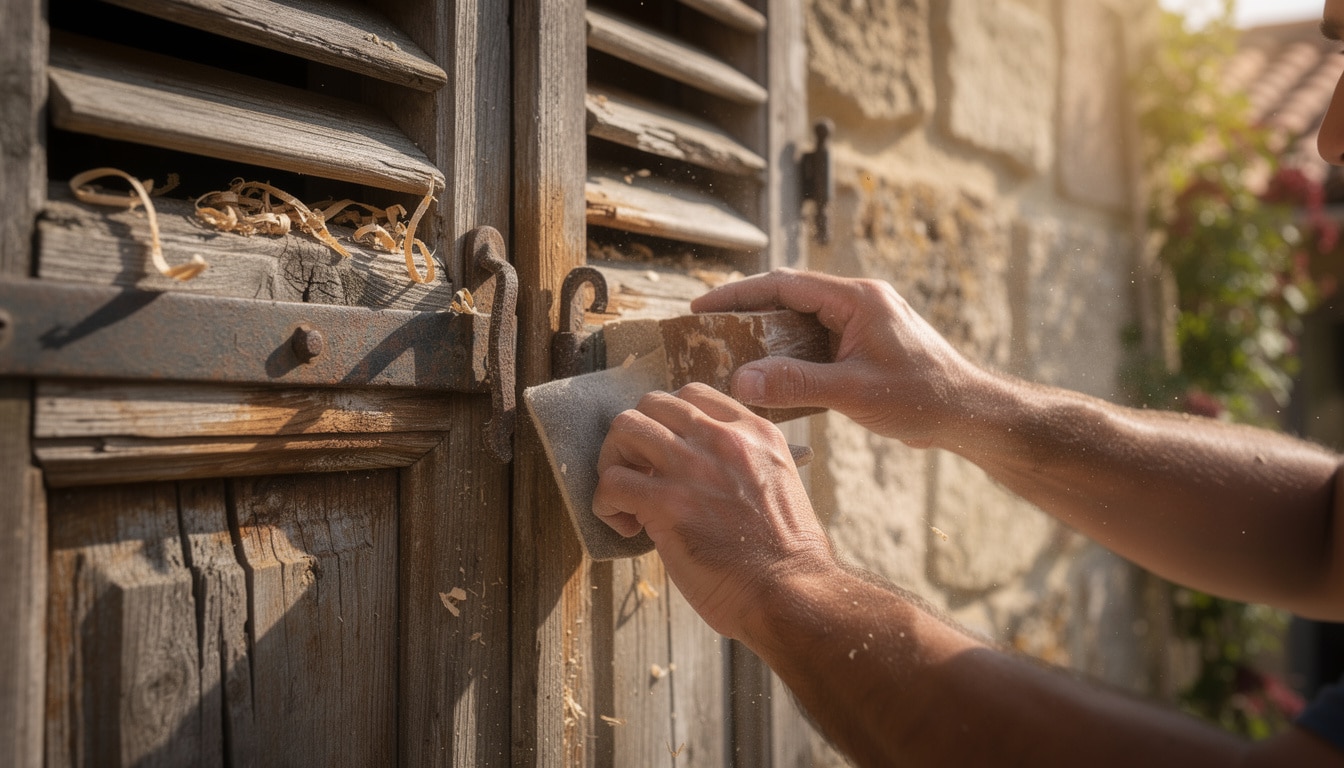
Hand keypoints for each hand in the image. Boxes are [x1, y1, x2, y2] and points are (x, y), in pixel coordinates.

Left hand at [592, 383, 834, 638]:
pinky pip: (612, 482)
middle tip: (641, 477)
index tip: (668, 457)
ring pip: (624, 429)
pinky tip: (627, 526)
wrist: (791, 594)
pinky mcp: (668, 504)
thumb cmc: (784, 556)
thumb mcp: (777, 484)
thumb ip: (739, 464)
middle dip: (635, 439)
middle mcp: (724, 439)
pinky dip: (606, 504)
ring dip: (614, 463)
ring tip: (628, 498)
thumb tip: (694, 467)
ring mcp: (694, 468)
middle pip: (650, 404)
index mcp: (754, 433)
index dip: (667, 423)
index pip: (692, 395)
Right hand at [691, 268, 983, 447]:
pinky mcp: (865, 346)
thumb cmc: (922, 397)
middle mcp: (858, 302)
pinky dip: (789, 355)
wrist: (970, 415)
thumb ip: (794, 384)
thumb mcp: (853, 391)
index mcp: (857, 298)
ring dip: (766, 336)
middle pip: (788, 298)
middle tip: (705, 329)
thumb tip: (740, 381)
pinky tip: (767, 376)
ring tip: (726, 351)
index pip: (784, 285)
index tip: (701, 308)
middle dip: (746, 312)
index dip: (738, 295)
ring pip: (801, 322)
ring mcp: (862, 323)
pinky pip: (816, 343)